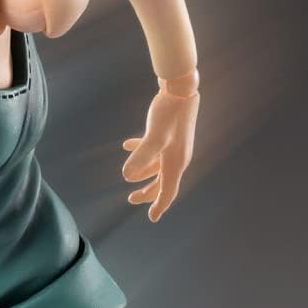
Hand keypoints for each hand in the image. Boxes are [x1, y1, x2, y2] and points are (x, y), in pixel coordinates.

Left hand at [122, 85, 198, 221]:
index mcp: (176, 162)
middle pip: (163, 181)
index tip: (152, 218)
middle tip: (131, 198)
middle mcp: (177, 157)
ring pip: (158, 166)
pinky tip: (127, 146)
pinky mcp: (170, 134)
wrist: (180, 89)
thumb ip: (141, 156)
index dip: (159, 205)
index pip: (168, 191)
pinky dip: (142, 151)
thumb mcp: (154, 136)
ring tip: (129, 176)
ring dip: (143, 173)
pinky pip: (155, 149)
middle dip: (147, 192)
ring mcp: (175, 145)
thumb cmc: (168, 113)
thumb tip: (127, 176)